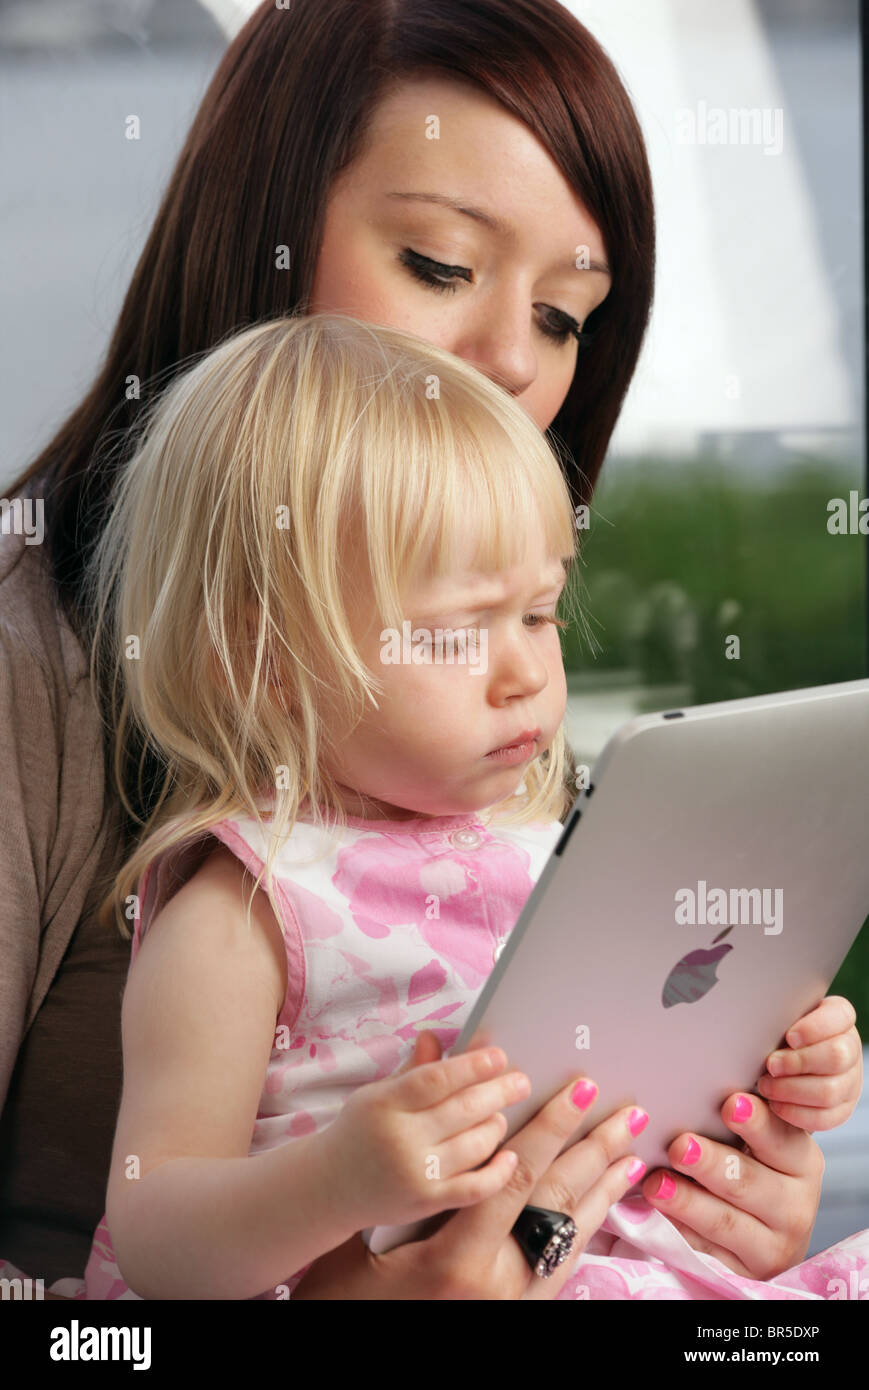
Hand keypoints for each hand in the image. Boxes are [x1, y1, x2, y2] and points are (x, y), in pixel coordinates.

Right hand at [295, 1032, 647, 1299]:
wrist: (366, 1373)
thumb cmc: (342, 1309)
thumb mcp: (350, 1247)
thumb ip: (395, 1170)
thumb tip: (421, 1072)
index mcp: (457, 1263)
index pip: (517, 1179)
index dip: (550, 1129)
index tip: (576, 1089)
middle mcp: (499, 1285)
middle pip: (557, 1200)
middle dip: (593, 1147)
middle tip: (625, 1108)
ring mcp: (518, 1302)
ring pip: (573, 1232)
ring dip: (604, 1184)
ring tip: (631, 1146)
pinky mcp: (525, 1312)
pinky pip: (567, 1261)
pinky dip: (591, 1222)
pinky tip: (606, 1198)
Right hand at [321, 1032, 530, 1230]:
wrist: (328, 1187)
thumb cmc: (360, 1132)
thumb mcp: (377, 1095)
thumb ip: (411, 1070)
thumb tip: (434, 1036)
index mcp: (385, 1102)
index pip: (436, 1079)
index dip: (472, 1066)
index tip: (499, 1056)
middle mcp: (400, 1138)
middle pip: (462, 1110)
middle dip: (498, 1092)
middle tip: (521, 1081)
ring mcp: (414, 1172)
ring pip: (474, 1145)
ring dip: (495, 1126)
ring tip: (502, 1115)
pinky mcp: (426, 1202)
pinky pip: (474, 1188)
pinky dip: (497, 1172)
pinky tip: (509, 1157)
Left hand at [641, 1089, 823, 1280]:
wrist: (766, 1233)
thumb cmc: (751, 1167)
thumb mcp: (760, 1145)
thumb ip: (742, 1118)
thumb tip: (696, 1080)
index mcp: (801, 1162)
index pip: (781, 1140)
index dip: (756, 1123)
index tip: (730, 1103)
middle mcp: (795, 1206)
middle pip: (748, 1182)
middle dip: (712, 1163)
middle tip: (680, 1145)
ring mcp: (773, 1245)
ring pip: (726, 1222)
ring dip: (688, 1201)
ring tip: (657, 1183)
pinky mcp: (745, 1272)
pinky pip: (708, 1252)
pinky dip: (680, 1231)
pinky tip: (658, 1215)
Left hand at [756, 995, 862, 1130]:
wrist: (771, 1080)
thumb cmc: (766, 1045)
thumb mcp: (764, 1035)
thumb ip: (758, 1042)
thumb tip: (740, 1095)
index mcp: (834, 1018)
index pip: (840, 1014)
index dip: (815, 1027)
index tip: (789, 1037)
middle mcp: (847, 1048)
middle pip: (837, 1056)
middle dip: (798, 1062)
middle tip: (770, 1065)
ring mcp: (848, 1080)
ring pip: (830, 1090)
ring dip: (792, 1090)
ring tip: (766, 1086)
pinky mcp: (841, 1109)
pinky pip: (825, 1118)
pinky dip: (795, 1113)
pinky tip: (775, 1104)